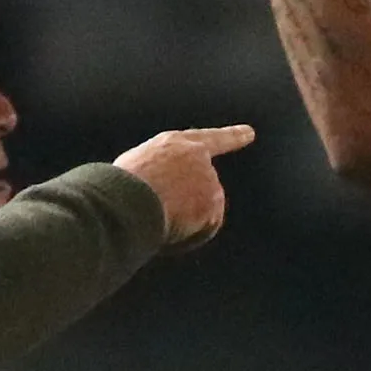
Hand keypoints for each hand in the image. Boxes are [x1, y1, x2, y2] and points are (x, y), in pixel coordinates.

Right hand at [112, 125, 254, 250]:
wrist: (129, 197)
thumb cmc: (120, 187)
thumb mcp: (137, 168)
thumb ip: (161, 173)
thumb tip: (165, 197)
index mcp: (175, 143)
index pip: (210, 139)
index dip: (231, 136)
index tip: (250, 133)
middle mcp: (198, 158)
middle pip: (203, 189)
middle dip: (188, 208)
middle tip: (161, 217)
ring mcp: (208, 180)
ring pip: (203, 213)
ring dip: (185, 224)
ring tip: (157, 220)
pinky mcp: (212, 202)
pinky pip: (204, 231)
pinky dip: (189, 238)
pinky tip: (169, 232)